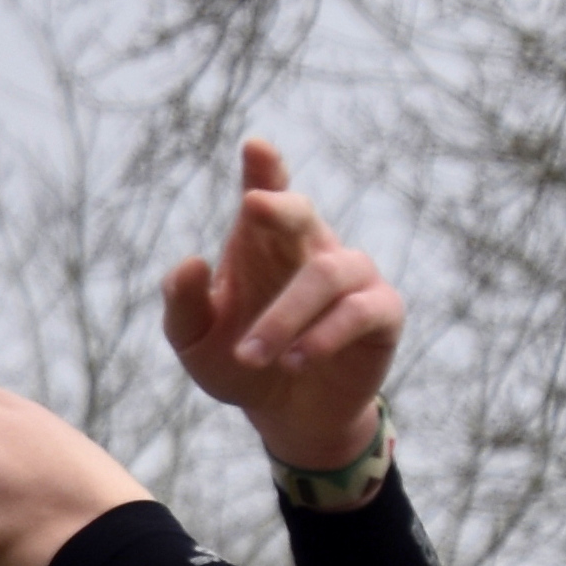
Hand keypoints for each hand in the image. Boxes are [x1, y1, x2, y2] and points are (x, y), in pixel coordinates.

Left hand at [162, 139, 403, 471]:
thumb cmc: (242, 364)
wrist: (288, 417)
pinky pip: (359, 311)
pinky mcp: (381, 312)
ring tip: (250, 355)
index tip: (254, 148)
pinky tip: (295, 360)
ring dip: (284, 317)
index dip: (264, 168)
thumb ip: (183, 305)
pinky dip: (325, 334)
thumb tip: (190, 262)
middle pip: (301, 212)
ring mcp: (352, 276)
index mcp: (265, 242)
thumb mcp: (196, 343)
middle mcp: (311, 247)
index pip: (267, 191)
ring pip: (325, 274)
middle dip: (280, 206)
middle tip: (252, 206)